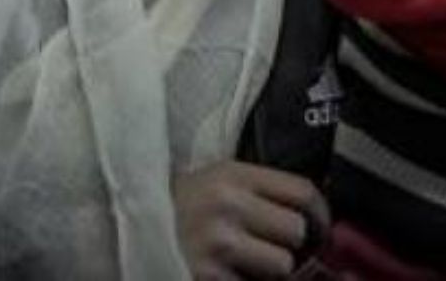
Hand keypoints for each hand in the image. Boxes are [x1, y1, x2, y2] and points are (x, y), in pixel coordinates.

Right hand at [173, 160, 329, 279]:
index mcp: (232, 174)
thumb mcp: (217, 182)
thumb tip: (312, 218)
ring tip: (246, 264)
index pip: (301, 191)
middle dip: (290, 245)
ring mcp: (216, 243)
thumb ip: (260, 192)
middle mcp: (226, 204)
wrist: (124, 231)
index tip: (319, 228)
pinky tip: (226, 273)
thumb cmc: (181, 207)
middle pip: (296, 230)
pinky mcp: (208, 276)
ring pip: (282, 266)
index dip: (321, 214)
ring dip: (270, 272)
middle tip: (274, 248)